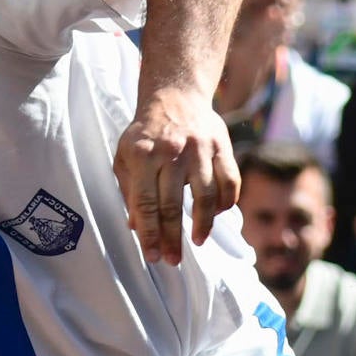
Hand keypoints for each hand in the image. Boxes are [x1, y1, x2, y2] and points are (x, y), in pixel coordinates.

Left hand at [113, 88, 239, 263]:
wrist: (175, 96)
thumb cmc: (146, 133)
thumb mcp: (126, 157)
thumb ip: (129, 191)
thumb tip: (136, 227)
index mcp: (142, 156)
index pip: (144, 203)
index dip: (149, 234)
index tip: (153, 256)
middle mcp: (171, 153)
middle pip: (173, 205)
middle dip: (173, 238)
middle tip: (173, 259)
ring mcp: (199, 149)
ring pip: (206, 196)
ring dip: (203, 224)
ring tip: (198, 241)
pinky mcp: (222, 146)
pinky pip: (230, 181)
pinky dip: (226, 202)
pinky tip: (217, 215)